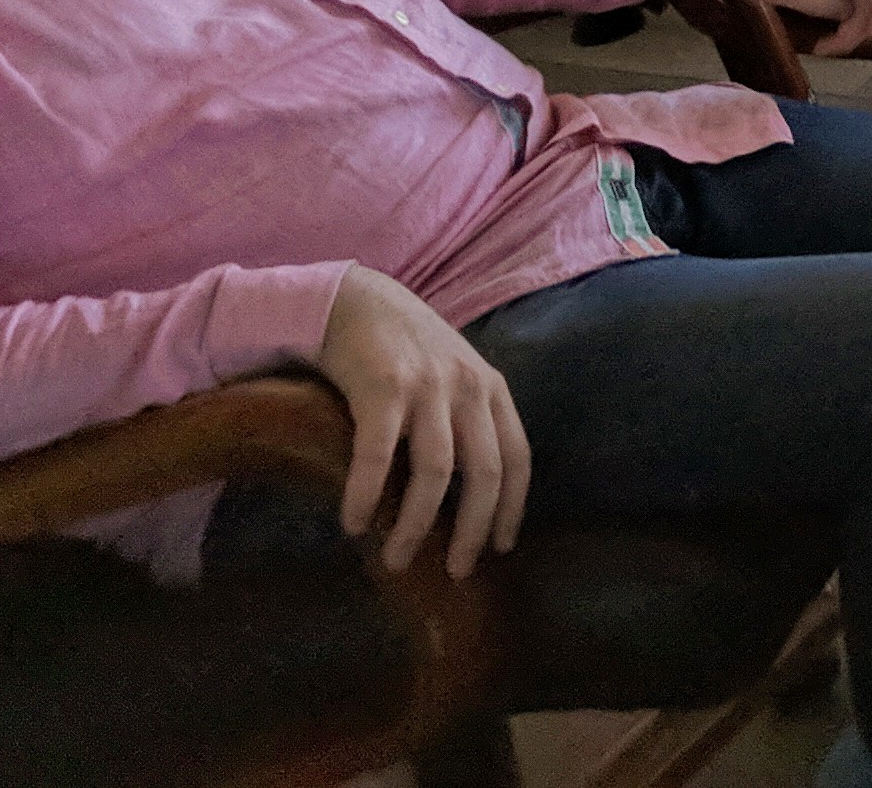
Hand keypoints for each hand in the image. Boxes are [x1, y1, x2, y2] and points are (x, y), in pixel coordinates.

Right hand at [315, 265, 528, 576]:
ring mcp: (429, 387)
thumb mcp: (452, 379)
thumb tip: (462, 496)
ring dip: (416, 524)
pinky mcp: (384, 387)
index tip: (501, 548)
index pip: (518, 459)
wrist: (356, 300)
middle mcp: (469, 388)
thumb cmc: (404, 350)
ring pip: (436, 472)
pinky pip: (378, 454)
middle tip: (454, 570)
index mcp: (492, 390)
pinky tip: (354, 522)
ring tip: (395, 560)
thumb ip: (464, 422)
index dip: (511, 508)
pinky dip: (367, 494)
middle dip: (473, 529)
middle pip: (486, 472)